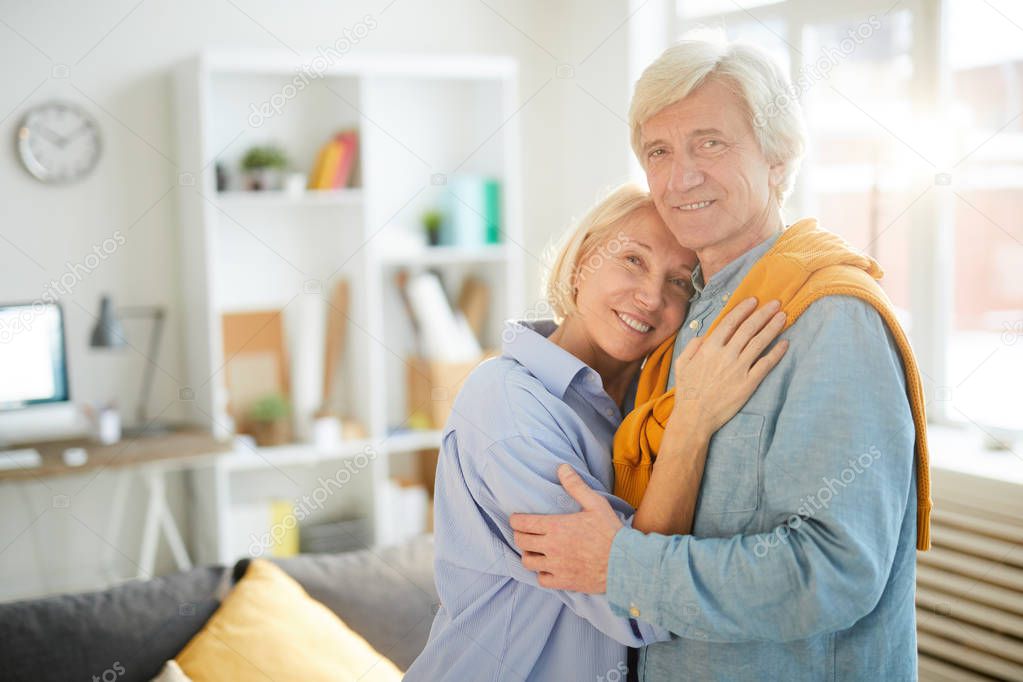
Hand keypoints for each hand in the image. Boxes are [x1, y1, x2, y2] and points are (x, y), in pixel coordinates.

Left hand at [510, 464, 623, 592]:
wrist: (625, 562)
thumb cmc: (611, 532)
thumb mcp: (595, 503)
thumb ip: (576, 486)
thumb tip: (562, 468)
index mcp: (556, 527)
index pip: (522, 523)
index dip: (515, 520)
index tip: (516, 519)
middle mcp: (552, 547)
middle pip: (521, 542)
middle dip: (520, 535)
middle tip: (525, 532)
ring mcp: (556, 566)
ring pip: (527, 562)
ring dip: (528, 555)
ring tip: (535, 550)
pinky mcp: (563, 582)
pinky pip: (541, 579)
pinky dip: (542, 573)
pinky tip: (548, 567)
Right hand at [671, 297, 787, 436]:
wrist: (695, 416)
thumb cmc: (687, 390)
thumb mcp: (682, 364)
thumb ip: (693, 346)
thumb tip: (704, 336)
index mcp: (710, 348)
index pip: (730, 322)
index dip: (744, 309)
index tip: (754, 300)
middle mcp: (726, 354)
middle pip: (749, 328)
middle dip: (764, 313)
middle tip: (776, 303)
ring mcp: (739, 369)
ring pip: (759, 343)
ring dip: (773, 328)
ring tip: (783, 317)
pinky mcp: (748, 383)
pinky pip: (765, 364)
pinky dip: (776, 353)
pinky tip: (785, 344)